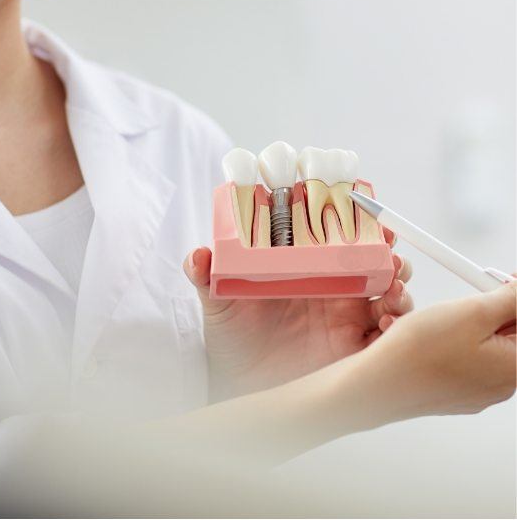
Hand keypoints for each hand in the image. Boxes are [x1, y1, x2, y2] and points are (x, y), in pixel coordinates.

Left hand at [183, 229, 412, 399]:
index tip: (366, 209)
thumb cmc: (231, 338)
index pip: (339, 239)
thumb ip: (206, 276)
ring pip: (390, 292)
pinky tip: (386, 321)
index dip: (357, 222)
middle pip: (374, 261)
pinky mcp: (356, 349)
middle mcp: (334, 290)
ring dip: (399, 283)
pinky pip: (388, 334)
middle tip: (388, 245)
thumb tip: (197, 254)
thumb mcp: (218, 302)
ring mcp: (348, 318)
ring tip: (392, 284)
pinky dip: (398, 323)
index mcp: (308, 270)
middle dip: (388, 250)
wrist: (238, 386)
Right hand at [350, 280, 516, 424]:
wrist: (380, 383)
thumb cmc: (420, 354)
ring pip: (485, 348)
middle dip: (493, 314)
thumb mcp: (472, 312)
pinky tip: (433, 338)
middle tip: (472, 298)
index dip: (514, 299)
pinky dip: (454, 344)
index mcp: (515, 367)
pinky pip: (465, 361)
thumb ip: (509, 299)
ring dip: (472, 327)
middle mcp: (501, 386)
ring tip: (445, 318)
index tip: (504, 283)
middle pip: (510, 337)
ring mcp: (477, 393)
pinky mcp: (454, 394)